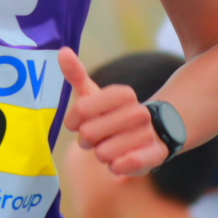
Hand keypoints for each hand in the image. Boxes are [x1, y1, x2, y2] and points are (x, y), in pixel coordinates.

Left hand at [60, 49, 167, 175]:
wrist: (147, 137)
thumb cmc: (111, 116)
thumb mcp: (92, 95)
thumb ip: (76, 74)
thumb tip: (63, 51)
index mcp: (123, 94)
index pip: (81, 108)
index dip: (73, 119)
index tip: (76, 122)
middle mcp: (138, 112)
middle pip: (89, 133)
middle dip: (86, 140)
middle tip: (94, 138)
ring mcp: (148, 135)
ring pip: (103, 153)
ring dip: (100, 154)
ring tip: (109, 148)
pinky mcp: (154, 156)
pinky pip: (125, 164)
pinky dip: (116, 166)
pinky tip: (118, 162)